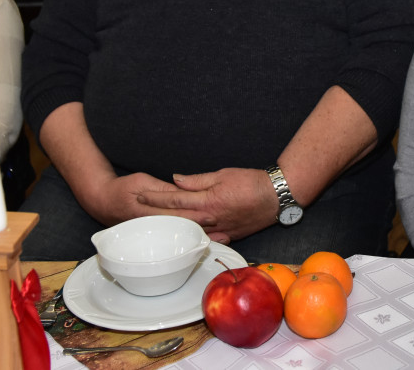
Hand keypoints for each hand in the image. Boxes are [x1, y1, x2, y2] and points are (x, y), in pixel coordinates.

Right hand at [77, 172, 218, 229]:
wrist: (102, 202)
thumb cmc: (123, 189)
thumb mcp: (142, 181)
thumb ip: (163, 188)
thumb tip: (182, 190)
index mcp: (150, 210)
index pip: (177, 213)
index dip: (196, 214)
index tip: (213, 213)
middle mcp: (152, 225)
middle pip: (181, 226)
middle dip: (201, 227)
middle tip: (222, 227)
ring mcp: (152, 232)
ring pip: (178, 233)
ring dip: (197, 234)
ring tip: (218, 235)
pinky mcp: (153, 234)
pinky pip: (172, 236)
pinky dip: (186, 236)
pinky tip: (200, 238)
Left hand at [141, 168, 277, 243]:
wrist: (276, 197)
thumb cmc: (251, 182)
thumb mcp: (222, 174)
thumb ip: (197, 180)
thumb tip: (176, 180)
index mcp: (207, 201)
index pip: (175, 201)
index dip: (155, 198)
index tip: (140, 196)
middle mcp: (211, 219)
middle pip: (177, 219)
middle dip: (156, 215)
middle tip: (138, 212)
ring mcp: (219, 230)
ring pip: (189, 231)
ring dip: (171, 228)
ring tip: (154, 225)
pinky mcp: (229, 235)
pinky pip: (206, 239)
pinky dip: (192, 238)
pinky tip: (183, 238)